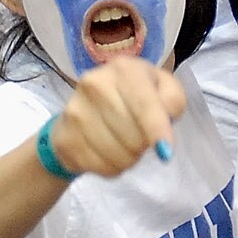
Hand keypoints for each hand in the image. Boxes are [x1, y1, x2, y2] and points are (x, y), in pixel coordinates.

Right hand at [45, 57, 185, 176]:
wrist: (86, 106)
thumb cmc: (134, 96)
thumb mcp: (161, 88)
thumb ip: (172, 101)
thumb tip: (164, 127)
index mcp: (124, 69)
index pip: (145, 106)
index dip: (157, 131)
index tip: (165, 153)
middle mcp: (95, 84)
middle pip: (133, 137)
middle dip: (143, 146)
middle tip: (141, 139)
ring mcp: (76, 110)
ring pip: (116, 155)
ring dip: (128, 159)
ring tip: (124, 145)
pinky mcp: (65, 137)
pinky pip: (99, 166)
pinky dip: (110, 167)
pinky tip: (107, 153)